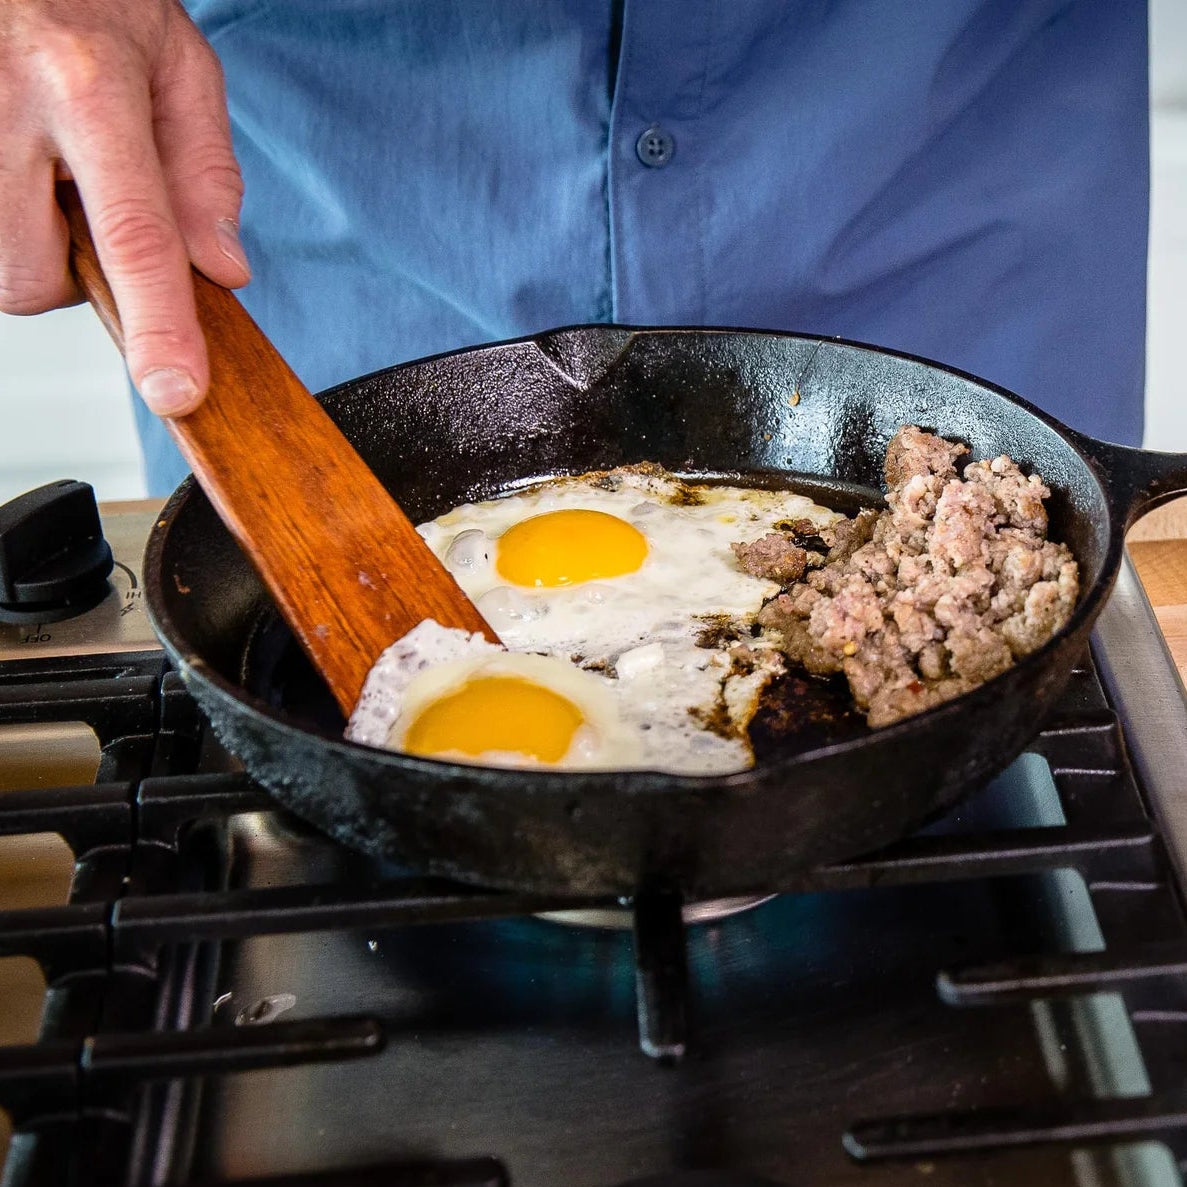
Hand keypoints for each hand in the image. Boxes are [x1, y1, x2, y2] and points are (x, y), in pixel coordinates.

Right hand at [0, 0, 249, 414]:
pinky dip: (7, 224)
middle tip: (84, 208)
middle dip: (71, 276)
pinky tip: (18, 166)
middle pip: (33, 276)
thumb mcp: (177, 65)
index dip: (158, 325)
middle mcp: (4, 106)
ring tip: (47, 173)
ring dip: (30, 248)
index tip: (174, 390)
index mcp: (86, 84)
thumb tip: (222, 271)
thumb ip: (205, 172)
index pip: (135, 236)